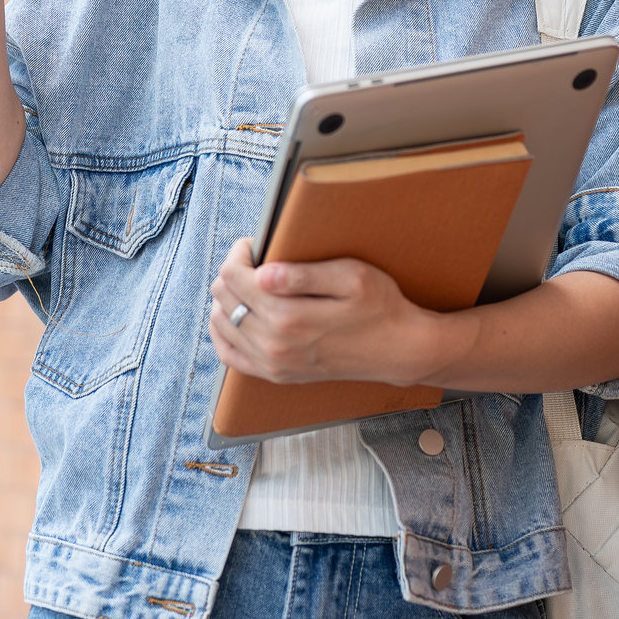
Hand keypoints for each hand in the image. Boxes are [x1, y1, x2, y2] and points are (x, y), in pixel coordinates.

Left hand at [208, 238, 431, 385]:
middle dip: (233, 270)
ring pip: (221, 323)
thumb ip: (304, 275)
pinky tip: (237, 314)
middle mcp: (274, 345)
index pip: (235, 276)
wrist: (397, 350)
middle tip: (256, 259)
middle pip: (224, 297)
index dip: (240, 252)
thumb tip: (263, 273)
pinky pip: (229, 355)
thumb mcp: (351, 277)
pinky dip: (224, 331)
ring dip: (227, 297)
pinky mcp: (276, 375)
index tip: (256, 243)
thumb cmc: (379, 306)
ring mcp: (273, 364)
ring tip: (250, 282)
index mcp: (289, 317)